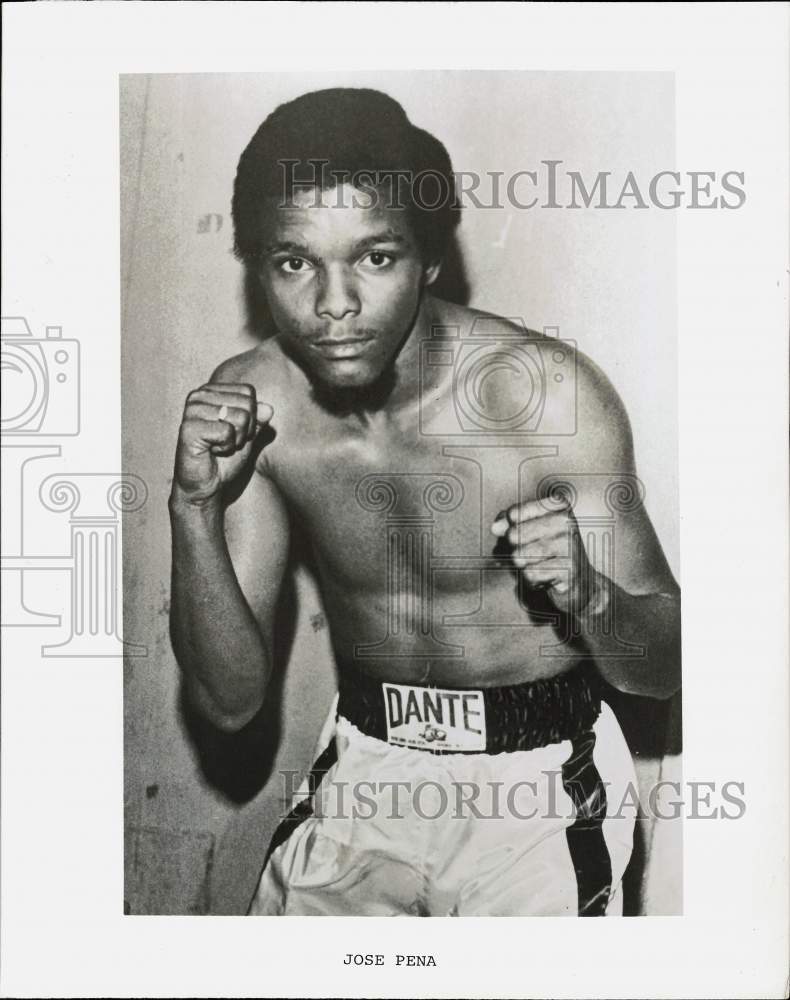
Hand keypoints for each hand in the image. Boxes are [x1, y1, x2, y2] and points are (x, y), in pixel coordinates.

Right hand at [172, 382, 272, 505]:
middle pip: (247, 404)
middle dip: (245, 430)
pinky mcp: (189, 428)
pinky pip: (227, 432)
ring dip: (236, 440)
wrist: (206, 484)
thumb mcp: (247, 435)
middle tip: (227, 442)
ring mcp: (192, 410)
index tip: (234, 432)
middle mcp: (199, 395)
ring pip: (241, 417)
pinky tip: (212, 451)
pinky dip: (226, 447)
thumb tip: (269, 408)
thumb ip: (258, 419)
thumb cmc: (225, 458)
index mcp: (211, 391)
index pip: (248, 392)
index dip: (250, 417)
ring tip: (219, 447)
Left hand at [492, 495, 603, 615]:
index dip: (510, 530)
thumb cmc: (550, 552)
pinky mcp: (569, 569)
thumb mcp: (530, 531)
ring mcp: (570, 545)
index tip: (526, 537)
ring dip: (524, 566)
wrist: (581, 581)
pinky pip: (529, 574)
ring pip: (519, 556)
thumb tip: (496, 527)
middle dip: (516, 550)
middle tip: (534, 554)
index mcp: (558, 506)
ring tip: (542, 565)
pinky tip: (547, 577)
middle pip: (513, 536)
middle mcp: (566, 521)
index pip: (513, 514)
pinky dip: (532, 580)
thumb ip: (509, 523)